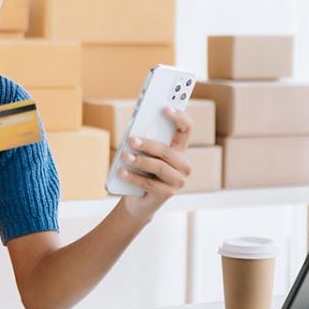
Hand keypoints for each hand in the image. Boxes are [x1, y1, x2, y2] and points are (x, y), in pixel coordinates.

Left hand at [117, 107, 192, 223]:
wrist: (137, 200)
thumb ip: (143, 141)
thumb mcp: (142, 153)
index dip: (179, 117)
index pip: (186, 129)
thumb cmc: (140, 170)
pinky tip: (121, 172)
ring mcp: (178, 181)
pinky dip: (133, 177)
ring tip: (125, 157)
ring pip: (159, 167)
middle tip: (132, 140)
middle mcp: (183, 164)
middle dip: (148, 144)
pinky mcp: (167, 194)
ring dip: (139, 161)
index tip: (166, 108)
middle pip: (167, 150)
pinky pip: (149, 183)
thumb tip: (135, 131)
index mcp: (179, 149)